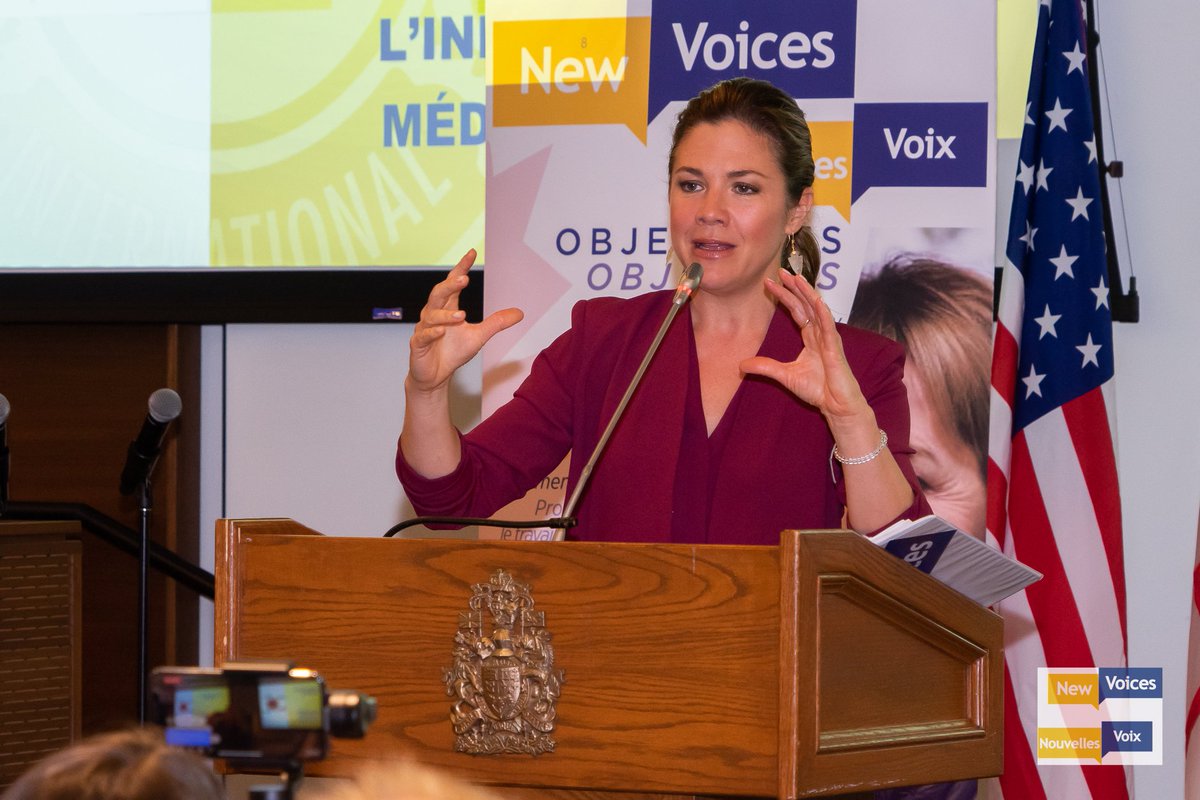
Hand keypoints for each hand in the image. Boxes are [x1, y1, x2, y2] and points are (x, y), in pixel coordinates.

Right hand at [408, 250, 523, 393]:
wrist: (435, 376)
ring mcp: (424, 328)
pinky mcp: (417, 344)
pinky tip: (442, 331)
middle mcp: (433, 314)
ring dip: (445, 315)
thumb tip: (519, 313)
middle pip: (439, 293)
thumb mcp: (479, 336)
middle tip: (463, 279)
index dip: (461, 268)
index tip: (472, 253)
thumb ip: (496, 323)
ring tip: (461, 316)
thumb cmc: (453, 352)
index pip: (453, 283)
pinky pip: (423, 335)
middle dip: (450, 285)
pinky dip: (432, 332)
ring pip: (431, 315)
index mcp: (447, 308)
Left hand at [740, 269, 868, 420]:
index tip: (769, 283)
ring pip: (817, 309)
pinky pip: (828, 325)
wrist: (835, 404)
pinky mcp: (835, 346)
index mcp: (811, 338)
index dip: (784, 296)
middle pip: (805, 304)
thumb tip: (741, 365)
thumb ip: (765, 367)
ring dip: (807, 292)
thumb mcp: (784, 375)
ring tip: (796, 277)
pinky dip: (822, 311)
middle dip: (794, 287)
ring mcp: (829, 338)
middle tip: (780, 271)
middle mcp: (820, 333)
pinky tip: (815, 298)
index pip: (796, 311)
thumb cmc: (817, 389)